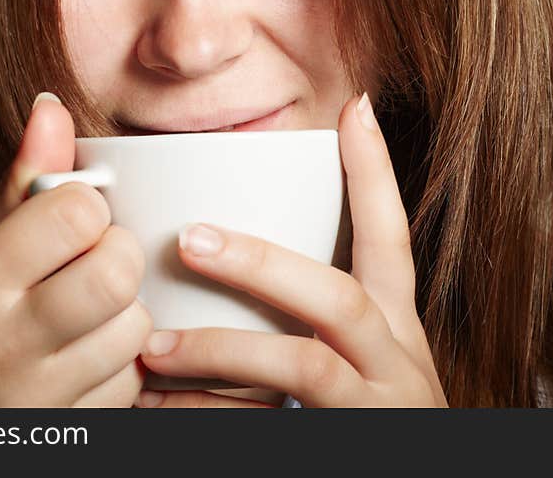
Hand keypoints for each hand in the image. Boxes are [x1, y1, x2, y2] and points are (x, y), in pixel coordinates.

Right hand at [0, 94, 151, 407]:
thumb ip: (17, 181)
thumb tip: (52, 107)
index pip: (77, 213)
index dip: (85, 206)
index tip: (70, 218)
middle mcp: (2, 345)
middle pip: (117, 271)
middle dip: (116, 252)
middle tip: (91, 257)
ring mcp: (36, 399)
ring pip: (137, 326)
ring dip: (125, 308)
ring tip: (85, 307)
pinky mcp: (67, 431)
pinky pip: (131, 378)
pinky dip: (121, 358)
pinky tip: (85, 349)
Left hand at [136, 93, 446, 407]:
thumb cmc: (364, 413)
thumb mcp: (357, 355)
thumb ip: (313, 311)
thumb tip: (223, 248)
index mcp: (396, 325)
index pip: (390, 237)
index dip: (375, 172)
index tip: (354, 108)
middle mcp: (398, 359)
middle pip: (337, 295)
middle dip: (262, 263)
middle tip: (190, 237)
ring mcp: (379, 408)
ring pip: (305, 366)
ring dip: (224, 350)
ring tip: (154, 345)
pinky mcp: (348, 446)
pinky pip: (274, 428)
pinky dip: (211, 418)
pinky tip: (160, 409)